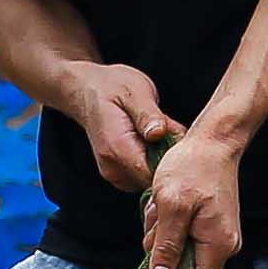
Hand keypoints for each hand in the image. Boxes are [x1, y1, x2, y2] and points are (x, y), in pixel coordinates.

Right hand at [58, 62, 176, 193]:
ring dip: (163, 159)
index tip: (180, 141)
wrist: (87, 90)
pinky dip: (154, 161)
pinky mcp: (120, 175)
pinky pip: (145, 176)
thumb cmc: (111, 87)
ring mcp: (115, 174)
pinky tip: (153, 141)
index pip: (152, 175)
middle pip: (155, 180)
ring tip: (159, 132)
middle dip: (170, 160)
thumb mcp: (134, 91)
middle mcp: (113, 168)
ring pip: (152, 180)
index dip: (173, 163)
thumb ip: (147, 114)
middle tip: (171, 130)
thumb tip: (159, 133)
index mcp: (117, 148)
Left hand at [140, 121, 249, 268]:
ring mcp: (219, 236)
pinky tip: (166, 205)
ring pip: (181, 252)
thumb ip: (166, 247)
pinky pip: (184, 237)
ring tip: (161, 206)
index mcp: (217, 245)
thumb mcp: (171, 206)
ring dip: (163, 234)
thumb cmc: (192, 168)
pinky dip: (170, 224)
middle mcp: (224, 246)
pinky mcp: (212, 226)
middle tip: (157, 221)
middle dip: (163, 251)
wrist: (213, 141)